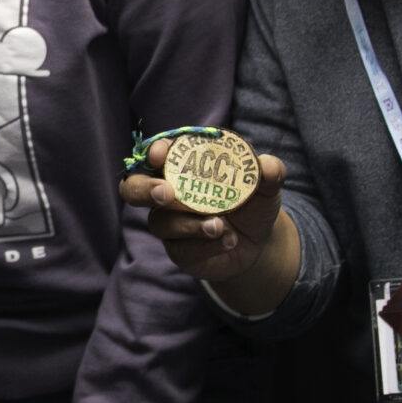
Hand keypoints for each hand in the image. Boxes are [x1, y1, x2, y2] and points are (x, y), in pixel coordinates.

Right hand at [118, 135, 289, 284]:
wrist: (257, 245)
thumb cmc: (252, 205)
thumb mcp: (266, 188)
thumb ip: (269, 174)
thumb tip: (268, 165)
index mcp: (183, 168)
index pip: (158, 154)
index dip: (155, 151)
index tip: (161, 154)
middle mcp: (167, 194)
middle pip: (132, 188)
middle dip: (144, 189)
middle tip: (167, 193)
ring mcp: (168, 224)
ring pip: (161, 223)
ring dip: (189, 225)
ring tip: (220, 226)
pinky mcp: (177, 251)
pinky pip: (182, 249)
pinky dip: (206, 244)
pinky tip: (228, 241)